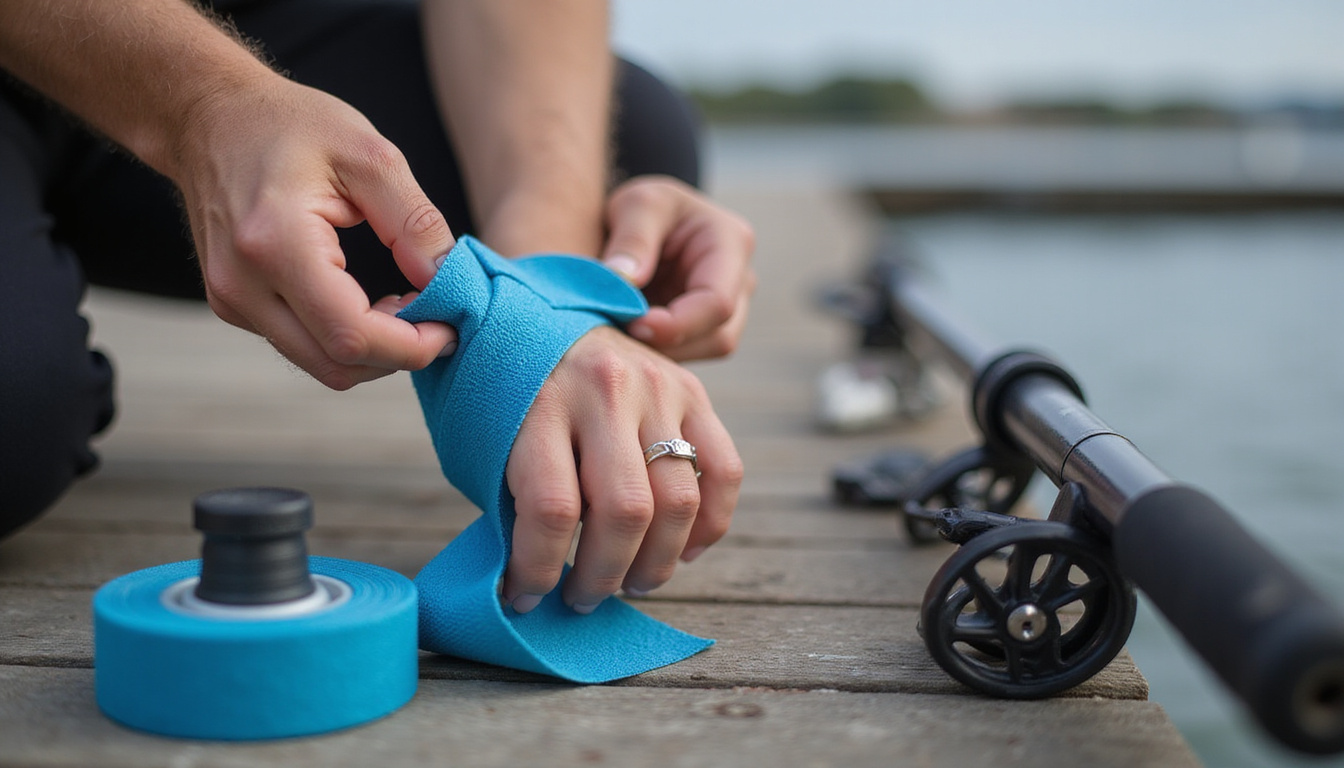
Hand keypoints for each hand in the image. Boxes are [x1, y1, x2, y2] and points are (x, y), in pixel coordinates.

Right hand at [173, 75, 457, 389]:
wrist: (209, 118)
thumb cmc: (290, 125)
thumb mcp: (370, 156)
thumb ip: (414, 222)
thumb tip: (444, 280)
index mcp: (275, 243)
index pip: (351, 334)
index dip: (411, 346)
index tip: (450, 326)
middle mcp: (242, 284)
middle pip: (336, 364)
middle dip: (398, 353)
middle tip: (434, 315)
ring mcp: (231, 300)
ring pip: (318, 363)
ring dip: (373, 350)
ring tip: (404, 305)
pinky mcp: (232, 305)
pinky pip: (300, 344)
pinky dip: (344, 338)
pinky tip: (366, 301)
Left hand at [502, 326, 742, 612]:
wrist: (535, 308)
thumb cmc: (501, 390)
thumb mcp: (484, 437)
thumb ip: (512, 502)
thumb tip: (530, 585)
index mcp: (538, 404)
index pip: (551, 509)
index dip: (537, 570)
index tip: (523, 596)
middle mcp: (604, 390)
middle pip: (625, 511)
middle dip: (603, 575)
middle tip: (583, 596)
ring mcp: (657, 386)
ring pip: (678, 501)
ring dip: (656, 562)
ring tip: (631, 582)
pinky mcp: (693, 389)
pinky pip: (724, 471)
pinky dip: (710, 525)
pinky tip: (682, 549)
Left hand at [599, 176, 755, 360]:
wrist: (645, 222)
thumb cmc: (646, 207)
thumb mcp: (637, 203)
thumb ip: (633, 238)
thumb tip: (625, 280)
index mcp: (732, 243)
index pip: (718, 302)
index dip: (678, 324)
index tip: (633, 324)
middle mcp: (740, 282)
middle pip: (718, 336)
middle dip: (667, 343)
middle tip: (616, 335)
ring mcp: (729, 311)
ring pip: (702, 351)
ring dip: (660, 352)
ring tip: (617, 334)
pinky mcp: (705, 331)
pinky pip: (686, 354)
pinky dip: (656, 354)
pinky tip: (625, 340)